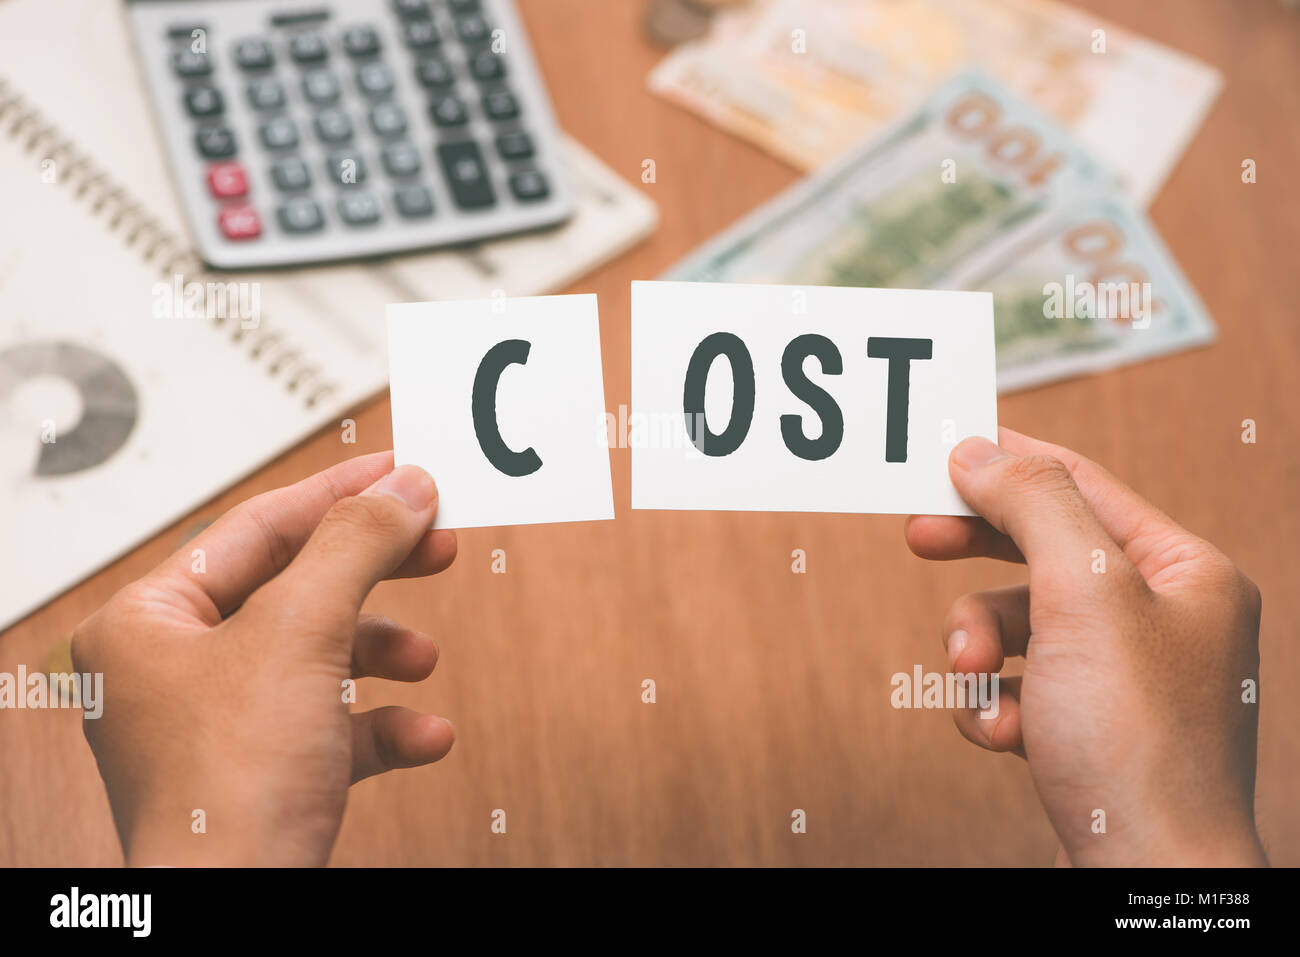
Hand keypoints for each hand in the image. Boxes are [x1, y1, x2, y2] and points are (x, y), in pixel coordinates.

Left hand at [72, 453, 457, 865]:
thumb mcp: (300, 635)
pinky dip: (382, 726)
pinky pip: (331, 728)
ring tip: (424, 657)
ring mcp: (213, 727)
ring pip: (317, 657)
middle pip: (294, 587)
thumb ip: (355, 546)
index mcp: (147, 624)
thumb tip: (403, 487)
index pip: (254, 527)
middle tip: (435, 545)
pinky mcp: (256, 776)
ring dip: (383, 653)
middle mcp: (171, 670)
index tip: (402, 472)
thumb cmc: (227, 791)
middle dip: (374, 573)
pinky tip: (425, 736)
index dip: (338, 493)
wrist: (239, 913)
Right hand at [906, 428, 1266, 866]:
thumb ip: (1032, 506)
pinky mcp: (1087, 728)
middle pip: (1043, 553)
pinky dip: (992, 705)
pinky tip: (1002, 734)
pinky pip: (1014, 686)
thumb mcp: (1084, 595)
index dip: (1012, 460)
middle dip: (976, 560)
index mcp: (1186, 573)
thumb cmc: (1137, 742)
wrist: (1143, 878)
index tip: (947, 447)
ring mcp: (1124, 678)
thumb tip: (980, 451)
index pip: (1086, 485)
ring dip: (977, 651)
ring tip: (973, 679)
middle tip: (918, 535)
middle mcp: (1162, 619)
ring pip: (1016, 626)